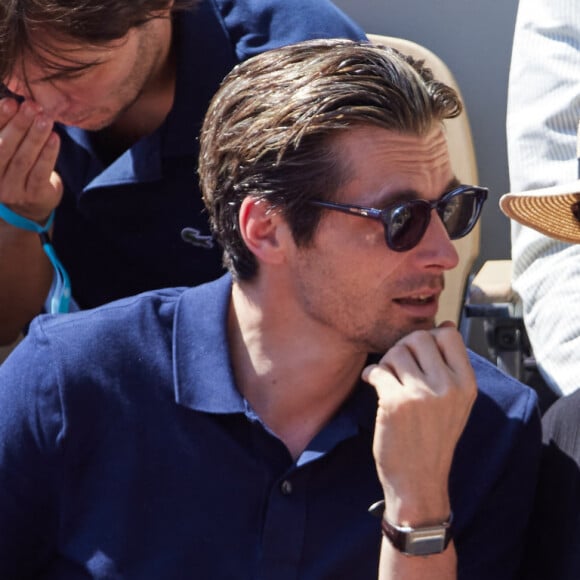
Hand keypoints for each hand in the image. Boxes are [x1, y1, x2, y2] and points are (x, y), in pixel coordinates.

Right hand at [0, 98, 61, 223]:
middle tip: (32, 106)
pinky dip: (48, 154)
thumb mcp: (7, 151)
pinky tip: (55, 138)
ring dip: (35, 136)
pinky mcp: (33, 196)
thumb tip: (14, 102)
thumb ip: (7, 131)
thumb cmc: (18, 170)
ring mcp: (11, 190)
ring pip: (23, 159)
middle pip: (4, 147)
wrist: (32, 205)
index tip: (11, 101)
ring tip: (45, 118)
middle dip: (19, 124)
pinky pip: (41, 172)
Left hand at [362, 321, 476, 524]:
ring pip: (395, 352)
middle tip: (398, 368)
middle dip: (403, 349)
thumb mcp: (455, 403)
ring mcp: (422, 395)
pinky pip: (377, 369)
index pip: (448, 335)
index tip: (418, 355)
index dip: (429, 338)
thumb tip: (446, 325)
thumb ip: (450, 366)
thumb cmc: (433, 440)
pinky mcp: (396, 403)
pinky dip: (371, 374)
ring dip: (387, 363)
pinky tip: (373, 384)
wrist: (419, 480)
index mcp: (466, 384)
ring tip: (389, 381)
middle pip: (418, 338)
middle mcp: (448, 387)